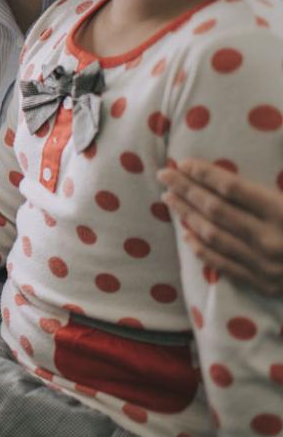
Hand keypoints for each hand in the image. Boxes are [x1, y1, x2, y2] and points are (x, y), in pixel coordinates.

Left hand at [158, 159, 282, 296]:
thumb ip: (276, 183)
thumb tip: (263, 152)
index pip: (233, 189)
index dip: (204, 174)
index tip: (183, 163)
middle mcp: (272, 239)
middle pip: (215, 211)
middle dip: (186, 190)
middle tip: (165, 175)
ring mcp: (265, 265)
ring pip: (213, 236)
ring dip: (187, 216)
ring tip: (170, 199)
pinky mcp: (263, 284)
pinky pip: (222, 264)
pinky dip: (200, 247)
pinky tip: (186, 233)